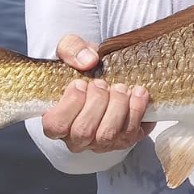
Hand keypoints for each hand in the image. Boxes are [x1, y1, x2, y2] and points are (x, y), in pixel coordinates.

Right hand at [42, 34, 153, 152]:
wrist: (111, 74)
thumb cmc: (85, 69)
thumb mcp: (72, 51)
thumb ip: (72, 49)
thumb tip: (88, 60)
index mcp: (57, 121)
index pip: (55, 125)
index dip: (70, 105)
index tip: (80, 83)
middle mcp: (77, 139)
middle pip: (83, 131)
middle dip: (96, 102)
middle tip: (102, 84)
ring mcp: (101, 143)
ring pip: (107, 135)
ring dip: (117, 107)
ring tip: (120, 88)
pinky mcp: (124, 140)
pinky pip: (130, 133)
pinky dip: (136, 110)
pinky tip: (138, 93)